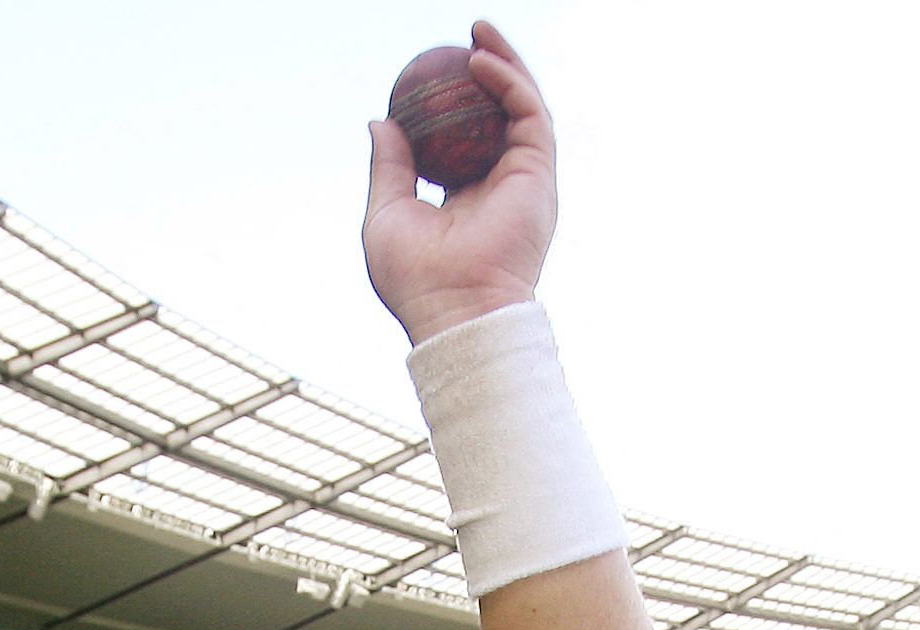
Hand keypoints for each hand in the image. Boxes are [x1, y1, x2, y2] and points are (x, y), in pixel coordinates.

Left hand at [362, 22, 556, 345]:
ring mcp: (524, 180)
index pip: (464, 138)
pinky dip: (508, 83)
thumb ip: (389, 168)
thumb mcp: (386, 214)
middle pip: (498, 115)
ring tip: (478, 31)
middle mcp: (500, 186)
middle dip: (487, 70)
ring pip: (520, 107)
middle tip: (464, 35)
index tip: (432, 71)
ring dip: (505, 64)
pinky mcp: (539, 175)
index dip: (453, 101)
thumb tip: (380, 122)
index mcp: (467, 198)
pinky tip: (481, 61)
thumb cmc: (414, 277)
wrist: (454, 308)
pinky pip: (528, 116)